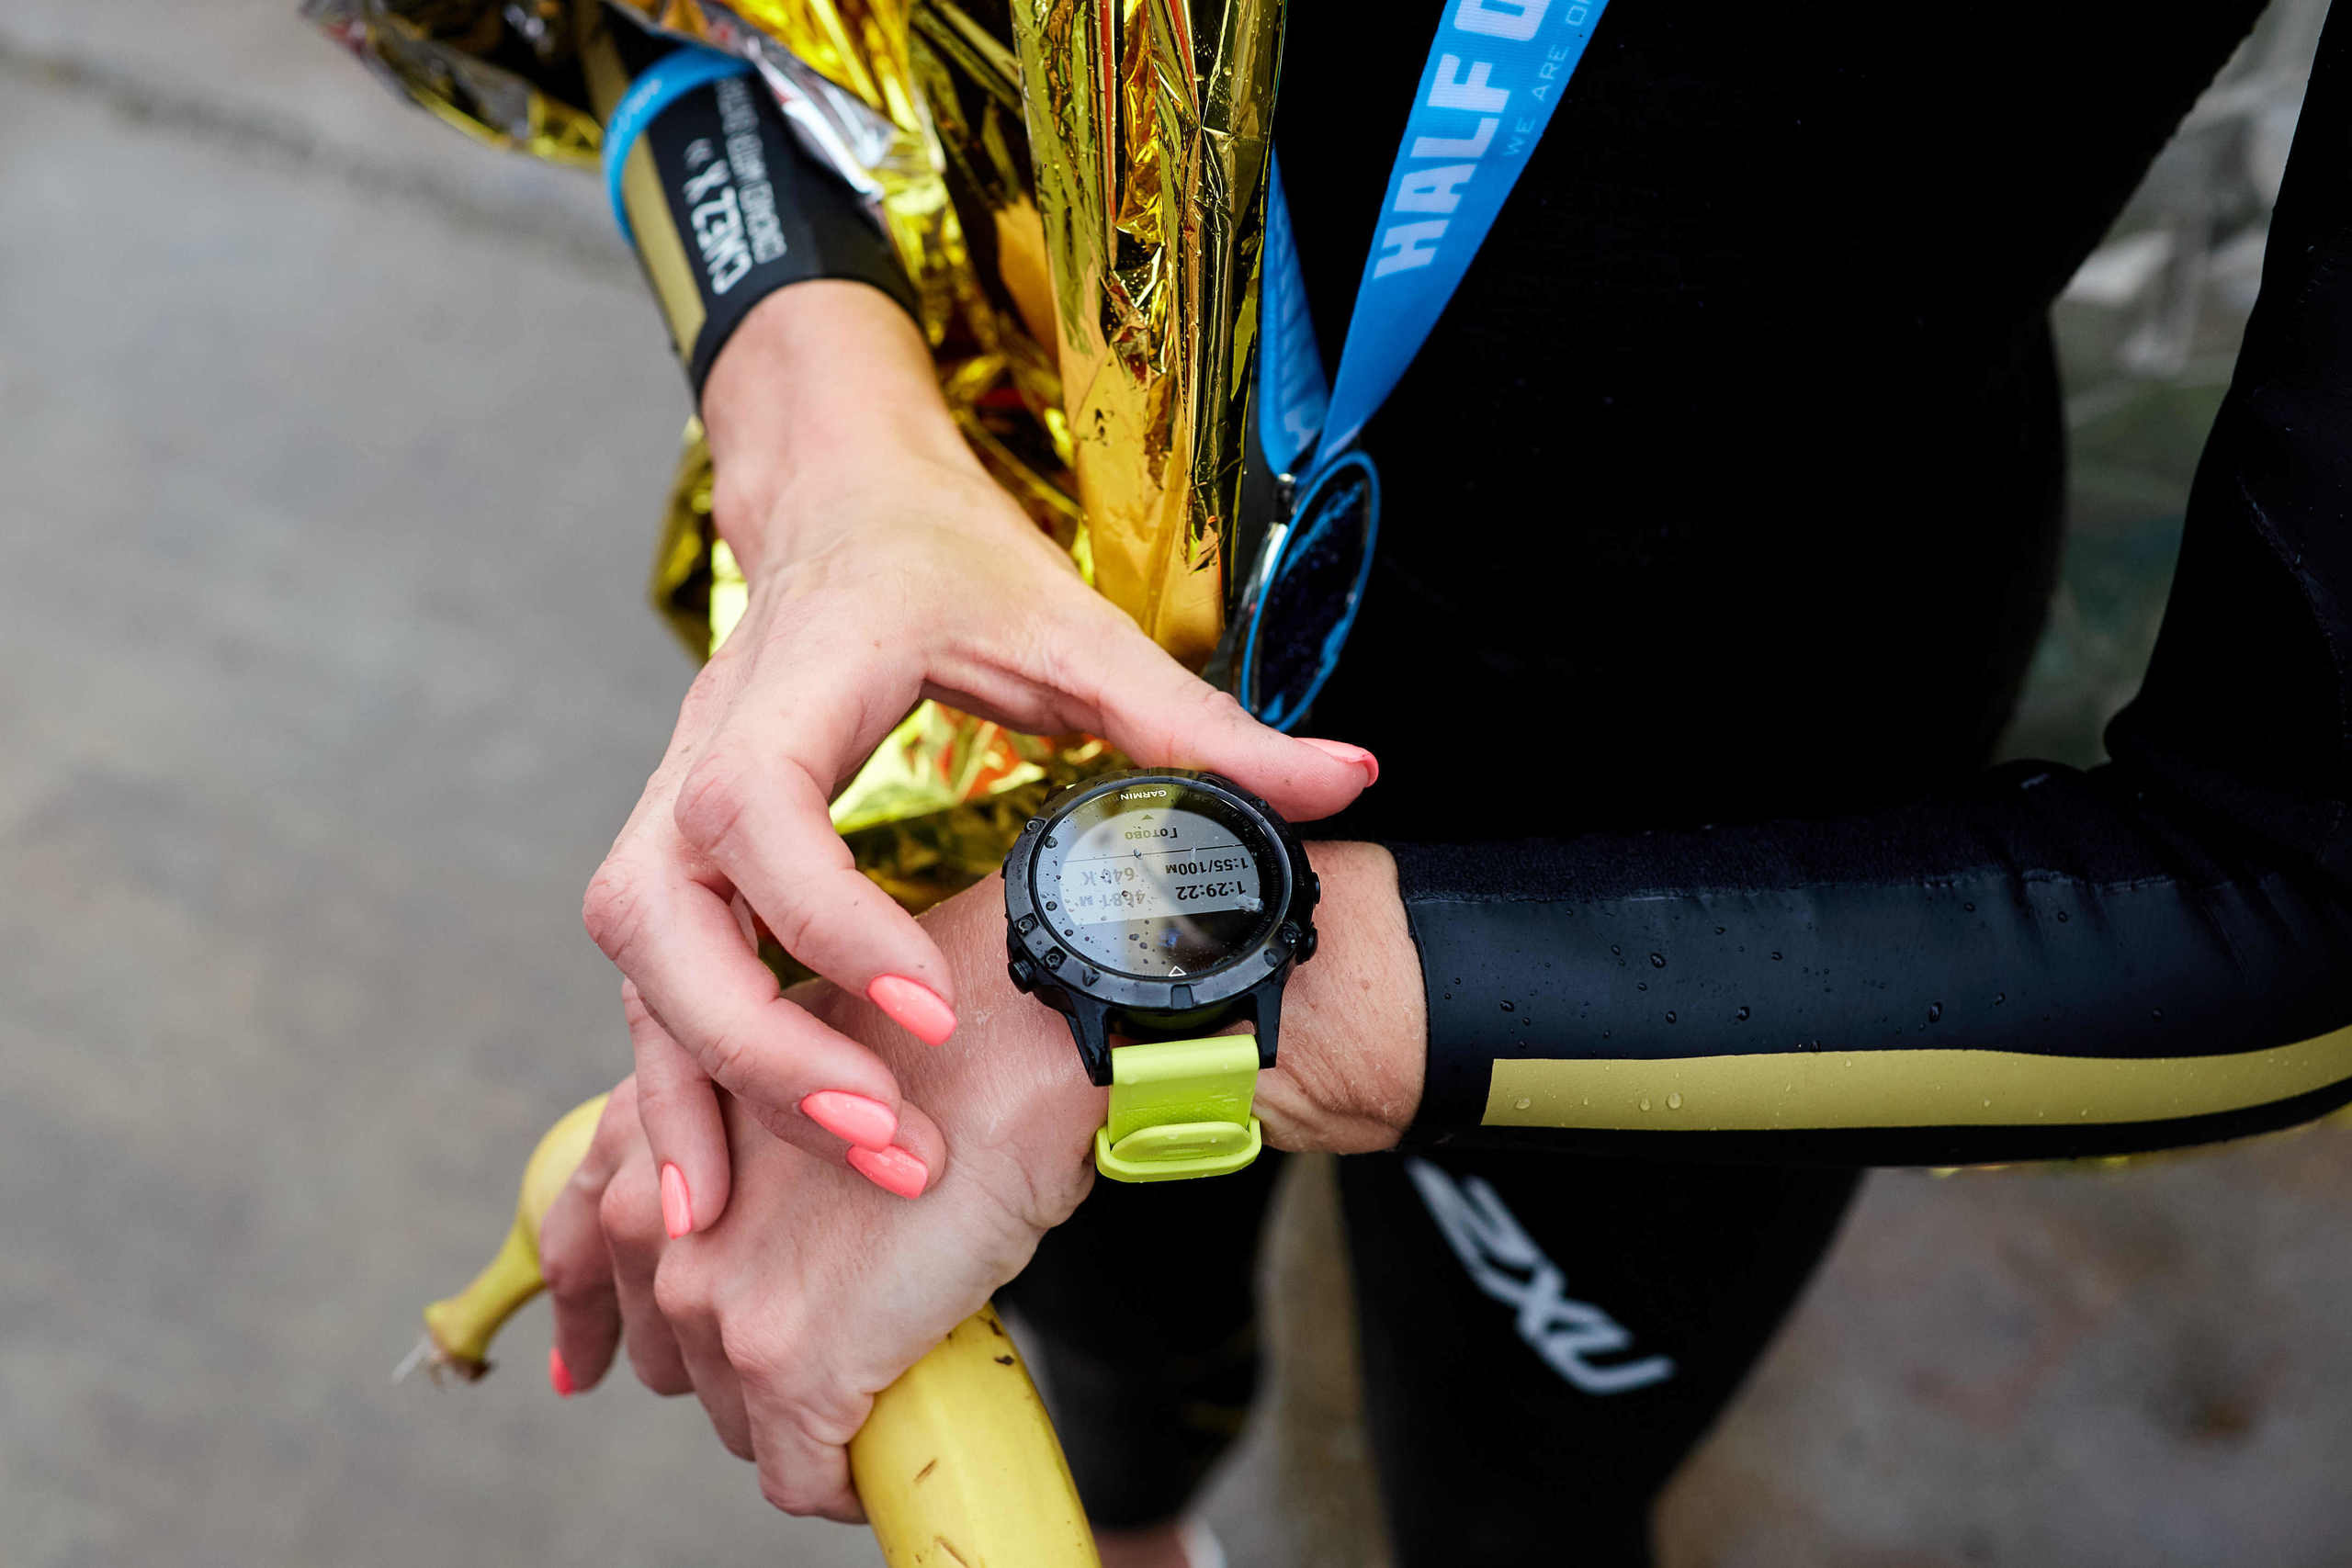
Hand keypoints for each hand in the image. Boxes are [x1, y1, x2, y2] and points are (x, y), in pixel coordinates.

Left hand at [541, 848, 1425, 1516]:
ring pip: (738, 1422)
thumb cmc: (942, 1041)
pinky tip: (887, 1461)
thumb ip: (744, 1133)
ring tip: (880, 1382)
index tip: (588, 1365)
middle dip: (735, 1368)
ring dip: (802, 1420)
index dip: (588, 1316)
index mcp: (655, 1130)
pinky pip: (802, 1476)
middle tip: (823, 1356)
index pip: (578, 1242)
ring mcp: (714, 1292)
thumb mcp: (800, 1064)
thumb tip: (771, 1219)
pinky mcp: (786, 1362)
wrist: (1013, 1038)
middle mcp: (657, 1215)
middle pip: (670, 1355)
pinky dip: (846, 1482)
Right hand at [581, 282, 1378, 1230]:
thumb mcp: (1078, 631)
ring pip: (638, 965)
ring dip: (695, 1087)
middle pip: (656, 915)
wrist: (841, 504)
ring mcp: (672, 809)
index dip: (829, 920)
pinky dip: (670, 1084)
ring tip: (745, 1217)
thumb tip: (1350, 781)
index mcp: (798, 683)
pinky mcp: (678, 864)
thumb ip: (1201, 722)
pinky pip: (647, 985)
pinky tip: (711, 1187)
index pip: (760, 813)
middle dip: (753, 1042)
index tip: (927, 1012)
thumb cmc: (949, 563)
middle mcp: (702, 751)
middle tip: (879, 1138)